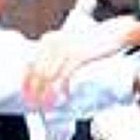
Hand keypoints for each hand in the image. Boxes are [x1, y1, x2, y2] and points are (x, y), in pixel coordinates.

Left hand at [24, 15, 139, 106]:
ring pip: (48, 76)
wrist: (112, 32)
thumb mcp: (69, 46)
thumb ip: (56, 58)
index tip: (26, 97)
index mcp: (48, 40)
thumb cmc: (92, 42)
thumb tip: (45, 78)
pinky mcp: (77, 56)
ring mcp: (65, 49)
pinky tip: (64, 96)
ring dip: (46, 94)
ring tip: (47, 106)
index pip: (29, 64)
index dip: (26, 83)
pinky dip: (62, 89)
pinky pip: (64, 76)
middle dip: (35, 92)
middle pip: (37, 73)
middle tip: (35, 106)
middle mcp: (53, 43)